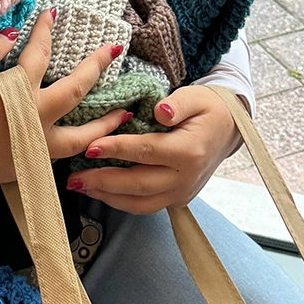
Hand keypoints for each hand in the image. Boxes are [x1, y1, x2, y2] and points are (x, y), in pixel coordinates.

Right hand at [0, 9, 128, 200]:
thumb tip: (14, 31)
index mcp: (19, 95)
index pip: (40, 55)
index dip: (46, 31)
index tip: (54, 13)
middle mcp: (35, 121)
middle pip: (76, 91)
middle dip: (97, 67)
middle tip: (115, 50)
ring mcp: (34, 148)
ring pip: (81, 137)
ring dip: (105, 123)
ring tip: (124, 114)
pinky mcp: (27, 166)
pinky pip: (64, 155)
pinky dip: (83, 146)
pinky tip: (88, 142)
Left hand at [64, 85, 243, 215]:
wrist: (228, 129)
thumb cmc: (207, 109)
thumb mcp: (195, 96)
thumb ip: (177, 104)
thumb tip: (160, 112)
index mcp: (189, 151)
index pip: (147, 151)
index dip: (117, 149)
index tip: (90, 147)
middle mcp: (185, 177)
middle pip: (139, 184)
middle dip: (103, 181)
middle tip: (74, 176)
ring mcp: (182, 193)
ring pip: (140, 203)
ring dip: (107, 197)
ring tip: (81, 186)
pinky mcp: (176, 199)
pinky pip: (145, 206)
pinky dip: (120, 202)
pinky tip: (100, 192)